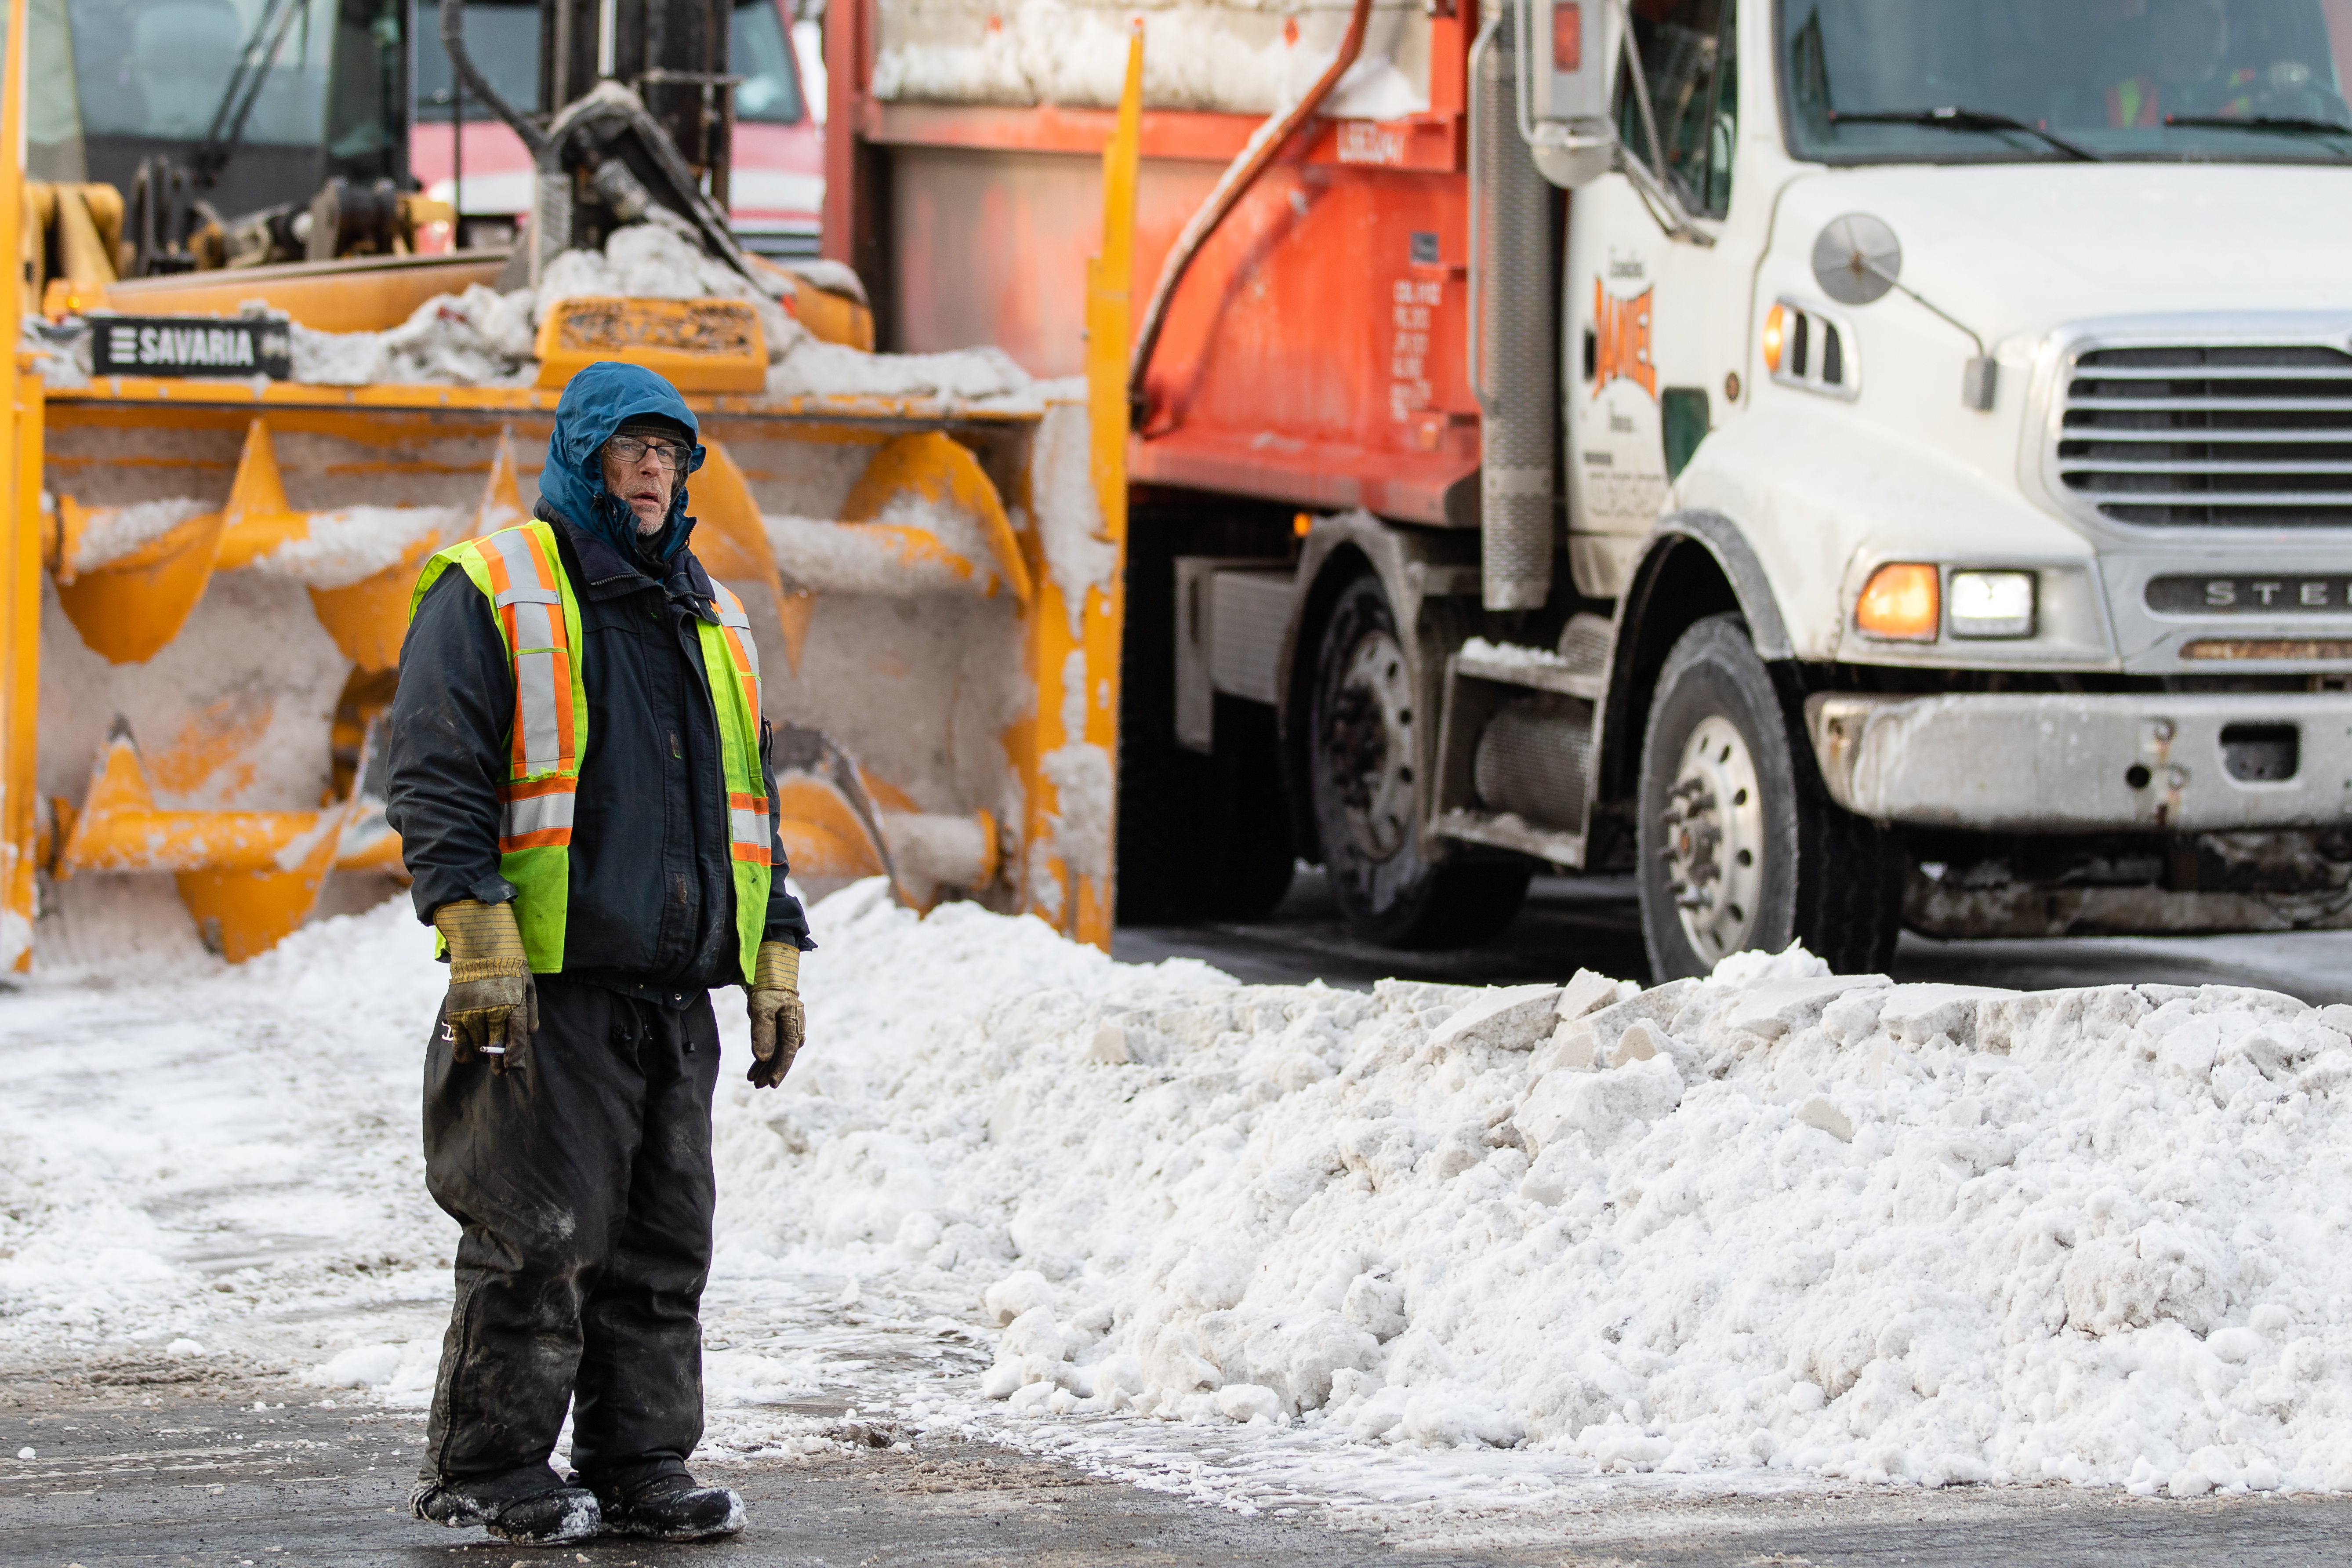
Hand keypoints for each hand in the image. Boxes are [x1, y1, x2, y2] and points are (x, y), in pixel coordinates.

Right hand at [432, 899, 536, 1072]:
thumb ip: (530, 1010)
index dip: (515, 1059)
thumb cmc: (509, 962)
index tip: (513, 1069)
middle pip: (496, 1050)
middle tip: (501, 1073)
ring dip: (482, 1058)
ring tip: (486, 1058)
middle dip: (499, 1065)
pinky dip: (464, 1054)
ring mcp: (472, 1013)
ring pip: (477, 1049)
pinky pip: (458, 1043)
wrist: (479, 943)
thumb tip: (531, 1033)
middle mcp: (493, 1012)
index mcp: (514, 1006)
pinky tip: (469, 1056)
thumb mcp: (528, 983)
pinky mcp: (455, 1012)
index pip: (516, 1041)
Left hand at [747, 941, 803, 1087]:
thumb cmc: (766, 984)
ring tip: (754, 1080)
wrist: (768, 964)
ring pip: (778, 1050)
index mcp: (794, 1021)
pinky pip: (773, 1042)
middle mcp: (793, 1025)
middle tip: (758, 1086)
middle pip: (784, 1053)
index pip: (788, 1050)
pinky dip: (764, 1054)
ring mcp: (786, 1024)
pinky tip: (757, 1064)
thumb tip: (764, 1057)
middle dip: (772, 1070)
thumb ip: (763, 1031)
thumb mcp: (761, 1006)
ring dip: (767, 1065)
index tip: (773, 1084)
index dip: (780, 1068)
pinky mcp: (777, 1022)